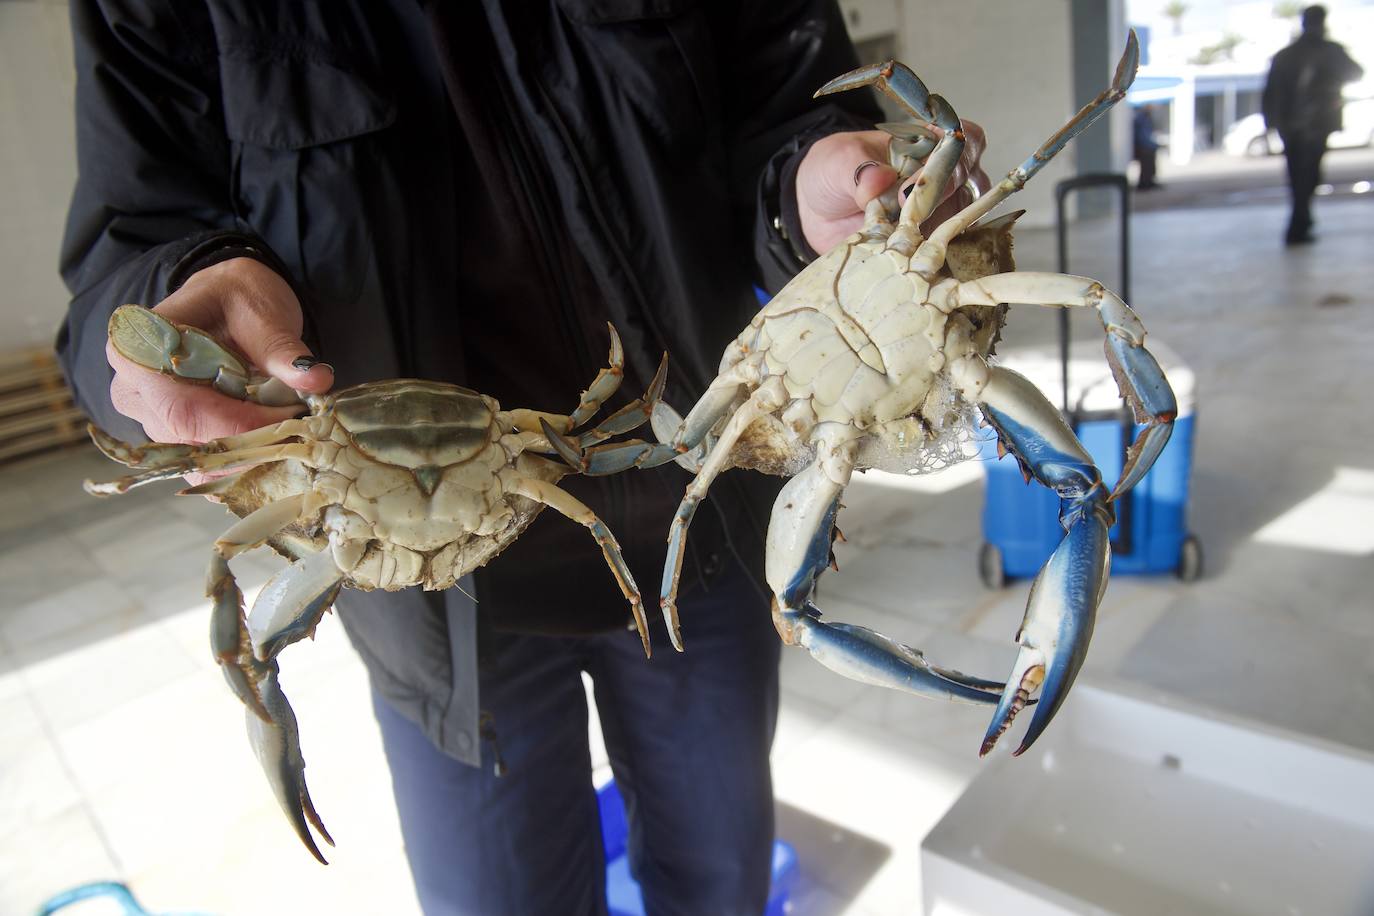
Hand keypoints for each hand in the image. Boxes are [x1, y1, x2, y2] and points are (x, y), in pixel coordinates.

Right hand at [107, 257, 333, 443]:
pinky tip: (271, 446)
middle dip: (250, 443)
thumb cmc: (235, 298)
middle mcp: (132, 389)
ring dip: (249, 454)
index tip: (288, 419)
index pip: (182, 408)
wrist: (225, 302)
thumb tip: (314, 377)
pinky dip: (241, 462)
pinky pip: (202, 467)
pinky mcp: (170, 436)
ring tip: (288, 431)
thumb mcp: (262, 311)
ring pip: (197, 460)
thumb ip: (281, 347)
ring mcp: (147, 418)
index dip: (237, 424)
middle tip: (299, 428)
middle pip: (188, 440)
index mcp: (140, 349)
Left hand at [795, 121, 989, 254]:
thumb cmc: (832, 174)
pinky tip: (907, 255)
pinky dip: (932, 253)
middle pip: (973, 181)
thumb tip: (878, 179)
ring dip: (939, 227)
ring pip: (964, 218)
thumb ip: (857, 169)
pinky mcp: (928, 243)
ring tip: (902, 233)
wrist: (816, 212)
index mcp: (926, 144)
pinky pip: (945, 250)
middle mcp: (942, 177)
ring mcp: (938, 212)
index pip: (964, 139)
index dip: (955, 154)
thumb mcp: (837, 162)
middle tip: (906, 206)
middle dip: (944, 194)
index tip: (922, 176)